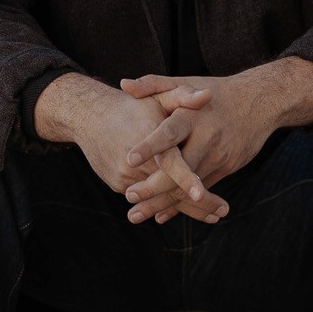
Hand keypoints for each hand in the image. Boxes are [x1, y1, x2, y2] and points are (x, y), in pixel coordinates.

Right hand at [32, 71, 221, 216]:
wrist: (89, 116)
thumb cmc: (130, 106)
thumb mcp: (157, 97)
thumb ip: (182, 96)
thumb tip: (207, 95)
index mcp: (148, 137)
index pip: (168, 162)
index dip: (185, 178)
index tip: (201, 193)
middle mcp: (134, 162)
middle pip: (168, 189)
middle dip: (197, 203)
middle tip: (223, 211)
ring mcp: (124, 177)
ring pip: (159, 198)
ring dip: (186, 209)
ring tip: (215, 215)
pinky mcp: (118, 184)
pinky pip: (147, 199)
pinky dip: (167, 206)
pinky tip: (190, 210)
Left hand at [119, 58, 312, 223]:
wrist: (260, 102)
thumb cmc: (215, 91)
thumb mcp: (186, 83)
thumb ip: (153, 84)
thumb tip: (124, 85)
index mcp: (192, 115)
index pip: (169, 133)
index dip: (150, 146)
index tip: (129, 159)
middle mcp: (206, 138)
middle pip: (178, 170)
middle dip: (152, 188)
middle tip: (128, 196)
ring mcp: (218, 156)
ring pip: (188, 187)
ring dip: (161, 203)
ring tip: (135, 215)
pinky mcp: (226, 169)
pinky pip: (200, 192)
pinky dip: (180, 205)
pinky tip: (161, 215)